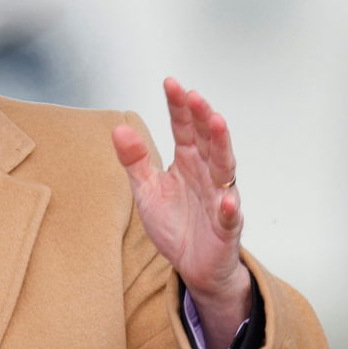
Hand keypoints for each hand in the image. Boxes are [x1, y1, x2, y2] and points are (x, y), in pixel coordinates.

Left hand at [112, 77, 250, 348]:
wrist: (193, 265)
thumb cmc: (174, 224)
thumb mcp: (146, 190)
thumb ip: (135, 160)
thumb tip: (118, 128)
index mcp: (187, 163)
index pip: (184, 129)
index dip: (178, 107)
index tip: (171, 83)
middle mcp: (207, 175)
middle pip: (206, 141)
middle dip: (201, 118)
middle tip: (193, 95)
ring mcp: (219, 199)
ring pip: (224, 169)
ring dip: (221, 146)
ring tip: (217, 123)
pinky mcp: (226, 228)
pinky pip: (230, 217)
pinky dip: (229, 208)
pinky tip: (227, 199)